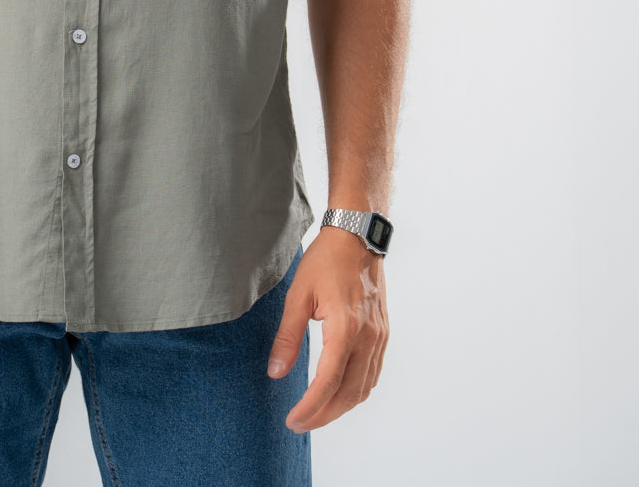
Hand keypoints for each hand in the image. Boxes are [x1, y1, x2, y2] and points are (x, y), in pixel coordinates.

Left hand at [265, 227, 388, 432]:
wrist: (357, 237)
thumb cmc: (326, 261)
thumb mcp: (298, 294)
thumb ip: (288, 336)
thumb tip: (276, 372)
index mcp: (345, 328)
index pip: (328, 382)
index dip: (310, 407)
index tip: (293, 420)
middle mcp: (367, 338)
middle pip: (349, 393)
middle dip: (324, 415)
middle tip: (300, 423)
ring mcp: (379, 337)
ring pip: (364, 388)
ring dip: (341, 407)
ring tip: (317, 413)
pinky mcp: (383, 333)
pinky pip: (373, 373)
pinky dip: (357, 391)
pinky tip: (340, 392)